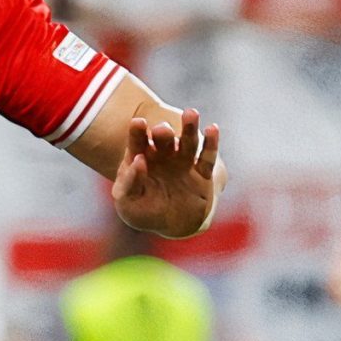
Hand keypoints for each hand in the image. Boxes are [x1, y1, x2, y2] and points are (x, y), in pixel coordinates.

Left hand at [111, 109, 221, 237]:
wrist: (169, 226)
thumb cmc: (142, 212)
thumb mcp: (127, 201)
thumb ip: (129, 182)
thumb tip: (138, 160)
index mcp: (141, 159)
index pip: (138, 143)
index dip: (137, 133)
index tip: (137, 122)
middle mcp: (163, 156)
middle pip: (163, 138)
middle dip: (163, 132)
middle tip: (161, 129)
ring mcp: (183, 163)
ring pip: (187, 142)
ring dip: (189, 128)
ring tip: (191, 113)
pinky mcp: (202, 174)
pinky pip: (206, 157)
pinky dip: (211, 143)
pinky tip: (212, 128)